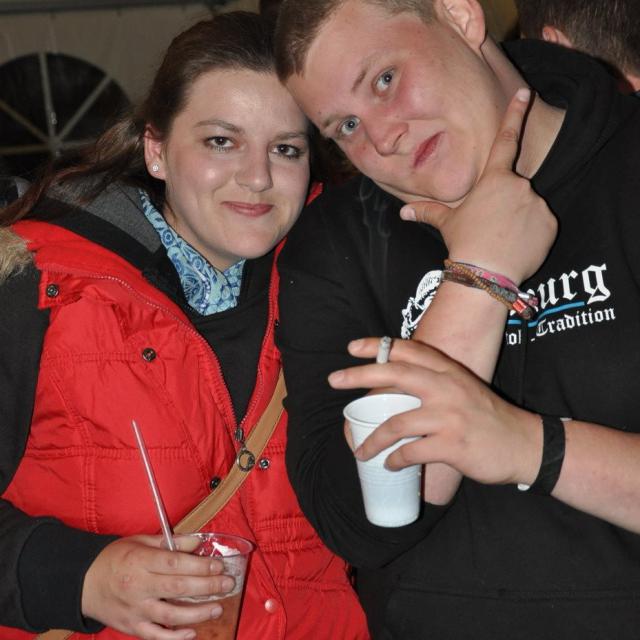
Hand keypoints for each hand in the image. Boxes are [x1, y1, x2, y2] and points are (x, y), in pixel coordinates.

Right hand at [82, 535, 233, 639]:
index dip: (200, 565)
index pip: (175, 564)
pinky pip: (156, 636)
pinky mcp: (131, 627)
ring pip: (170, 615)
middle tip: (227, 584)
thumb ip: (170, 543)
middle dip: (207, 587)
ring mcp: (135, 610)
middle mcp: (138, 587)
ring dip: (197, 613)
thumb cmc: (116, 557)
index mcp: (141, 562)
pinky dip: (175, 637)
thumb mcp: (141, 542)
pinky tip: (192, 632)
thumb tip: (198, 542)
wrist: (84, 582)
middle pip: (178, 588)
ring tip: (218, 608)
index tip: (219, 565)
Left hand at [329, 337, 541, 485]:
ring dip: (372, 440)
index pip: (408, 350)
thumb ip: (435, 383)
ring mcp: (449, 415)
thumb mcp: (463, 388)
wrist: (523, 444)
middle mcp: (446, 387)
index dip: (377, 346)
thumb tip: (393, 391)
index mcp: (448, 371)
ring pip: (396, 422)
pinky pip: (411, 452)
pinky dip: (395, 460)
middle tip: (334, 380)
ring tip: (359, 451)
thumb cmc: (487, 418)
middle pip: (394, 374)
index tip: (352, 348)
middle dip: (359, 375)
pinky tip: (391, 465)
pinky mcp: (452, 444)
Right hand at [400, 88, 556, 283]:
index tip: (525, 93)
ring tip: (501, 242)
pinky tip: (517, 248)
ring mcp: (537, 204)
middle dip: (504, 206)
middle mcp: (520, 185)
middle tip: (489, 230)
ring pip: (527, 208)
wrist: (486, 273)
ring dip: (517, 220)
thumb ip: (428, 212)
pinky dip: (531, 234)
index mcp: (494, 179)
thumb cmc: (464, 243)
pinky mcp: (549, 224)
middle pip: (513, 190)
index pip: (506, 140)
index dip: (515, 114)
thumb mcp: (446, 224)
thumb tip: (403, 212)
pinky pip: (541, 225)